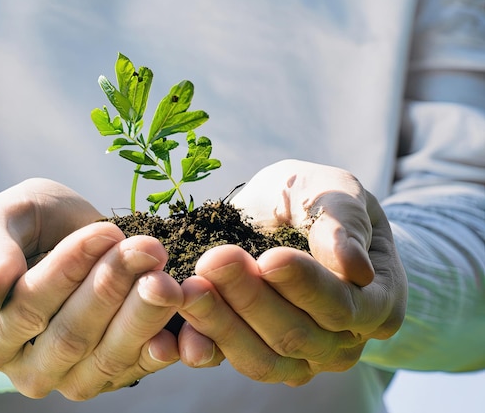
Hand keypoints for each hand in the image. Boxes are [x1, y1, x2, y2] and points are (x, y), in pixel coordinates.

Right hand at [0, 178, 182, 398]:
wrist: (48, 254)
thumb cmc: (21, 235)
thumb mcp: (2, 222)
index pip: (27, 307)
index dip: (68, 269)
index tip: (105, 232)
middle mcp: (26, 369)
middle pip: (72, 336)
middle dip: (113, 289)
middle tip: (149, 250)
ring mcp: (70, 379)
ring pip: (108, 358)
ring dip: (144, 317)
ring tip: (168, 277)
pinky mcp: (112, 377)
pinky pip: (139, 369)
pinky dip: (165, 347)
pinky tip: (185, 324)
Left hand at [177, 160, 406, 384]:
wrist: (289, 214)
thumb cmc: (319, 199)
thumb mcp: (337, 193)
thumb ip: (344, 223)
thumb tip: (355, 268)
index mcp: (376, 302)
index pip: (342, 306)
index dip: (305, 286)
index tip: (269, 257)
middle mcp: (341, 341)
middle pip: (296, 335)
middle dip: (250, 299)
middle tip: (213, 260)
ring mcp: (299, 356)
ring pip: (261, 358)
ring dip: (220, 325)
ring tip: (188, 288)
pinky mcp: (257, 354)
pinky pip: (230, 361)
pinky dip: (204, 349)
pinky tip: (179, 331)